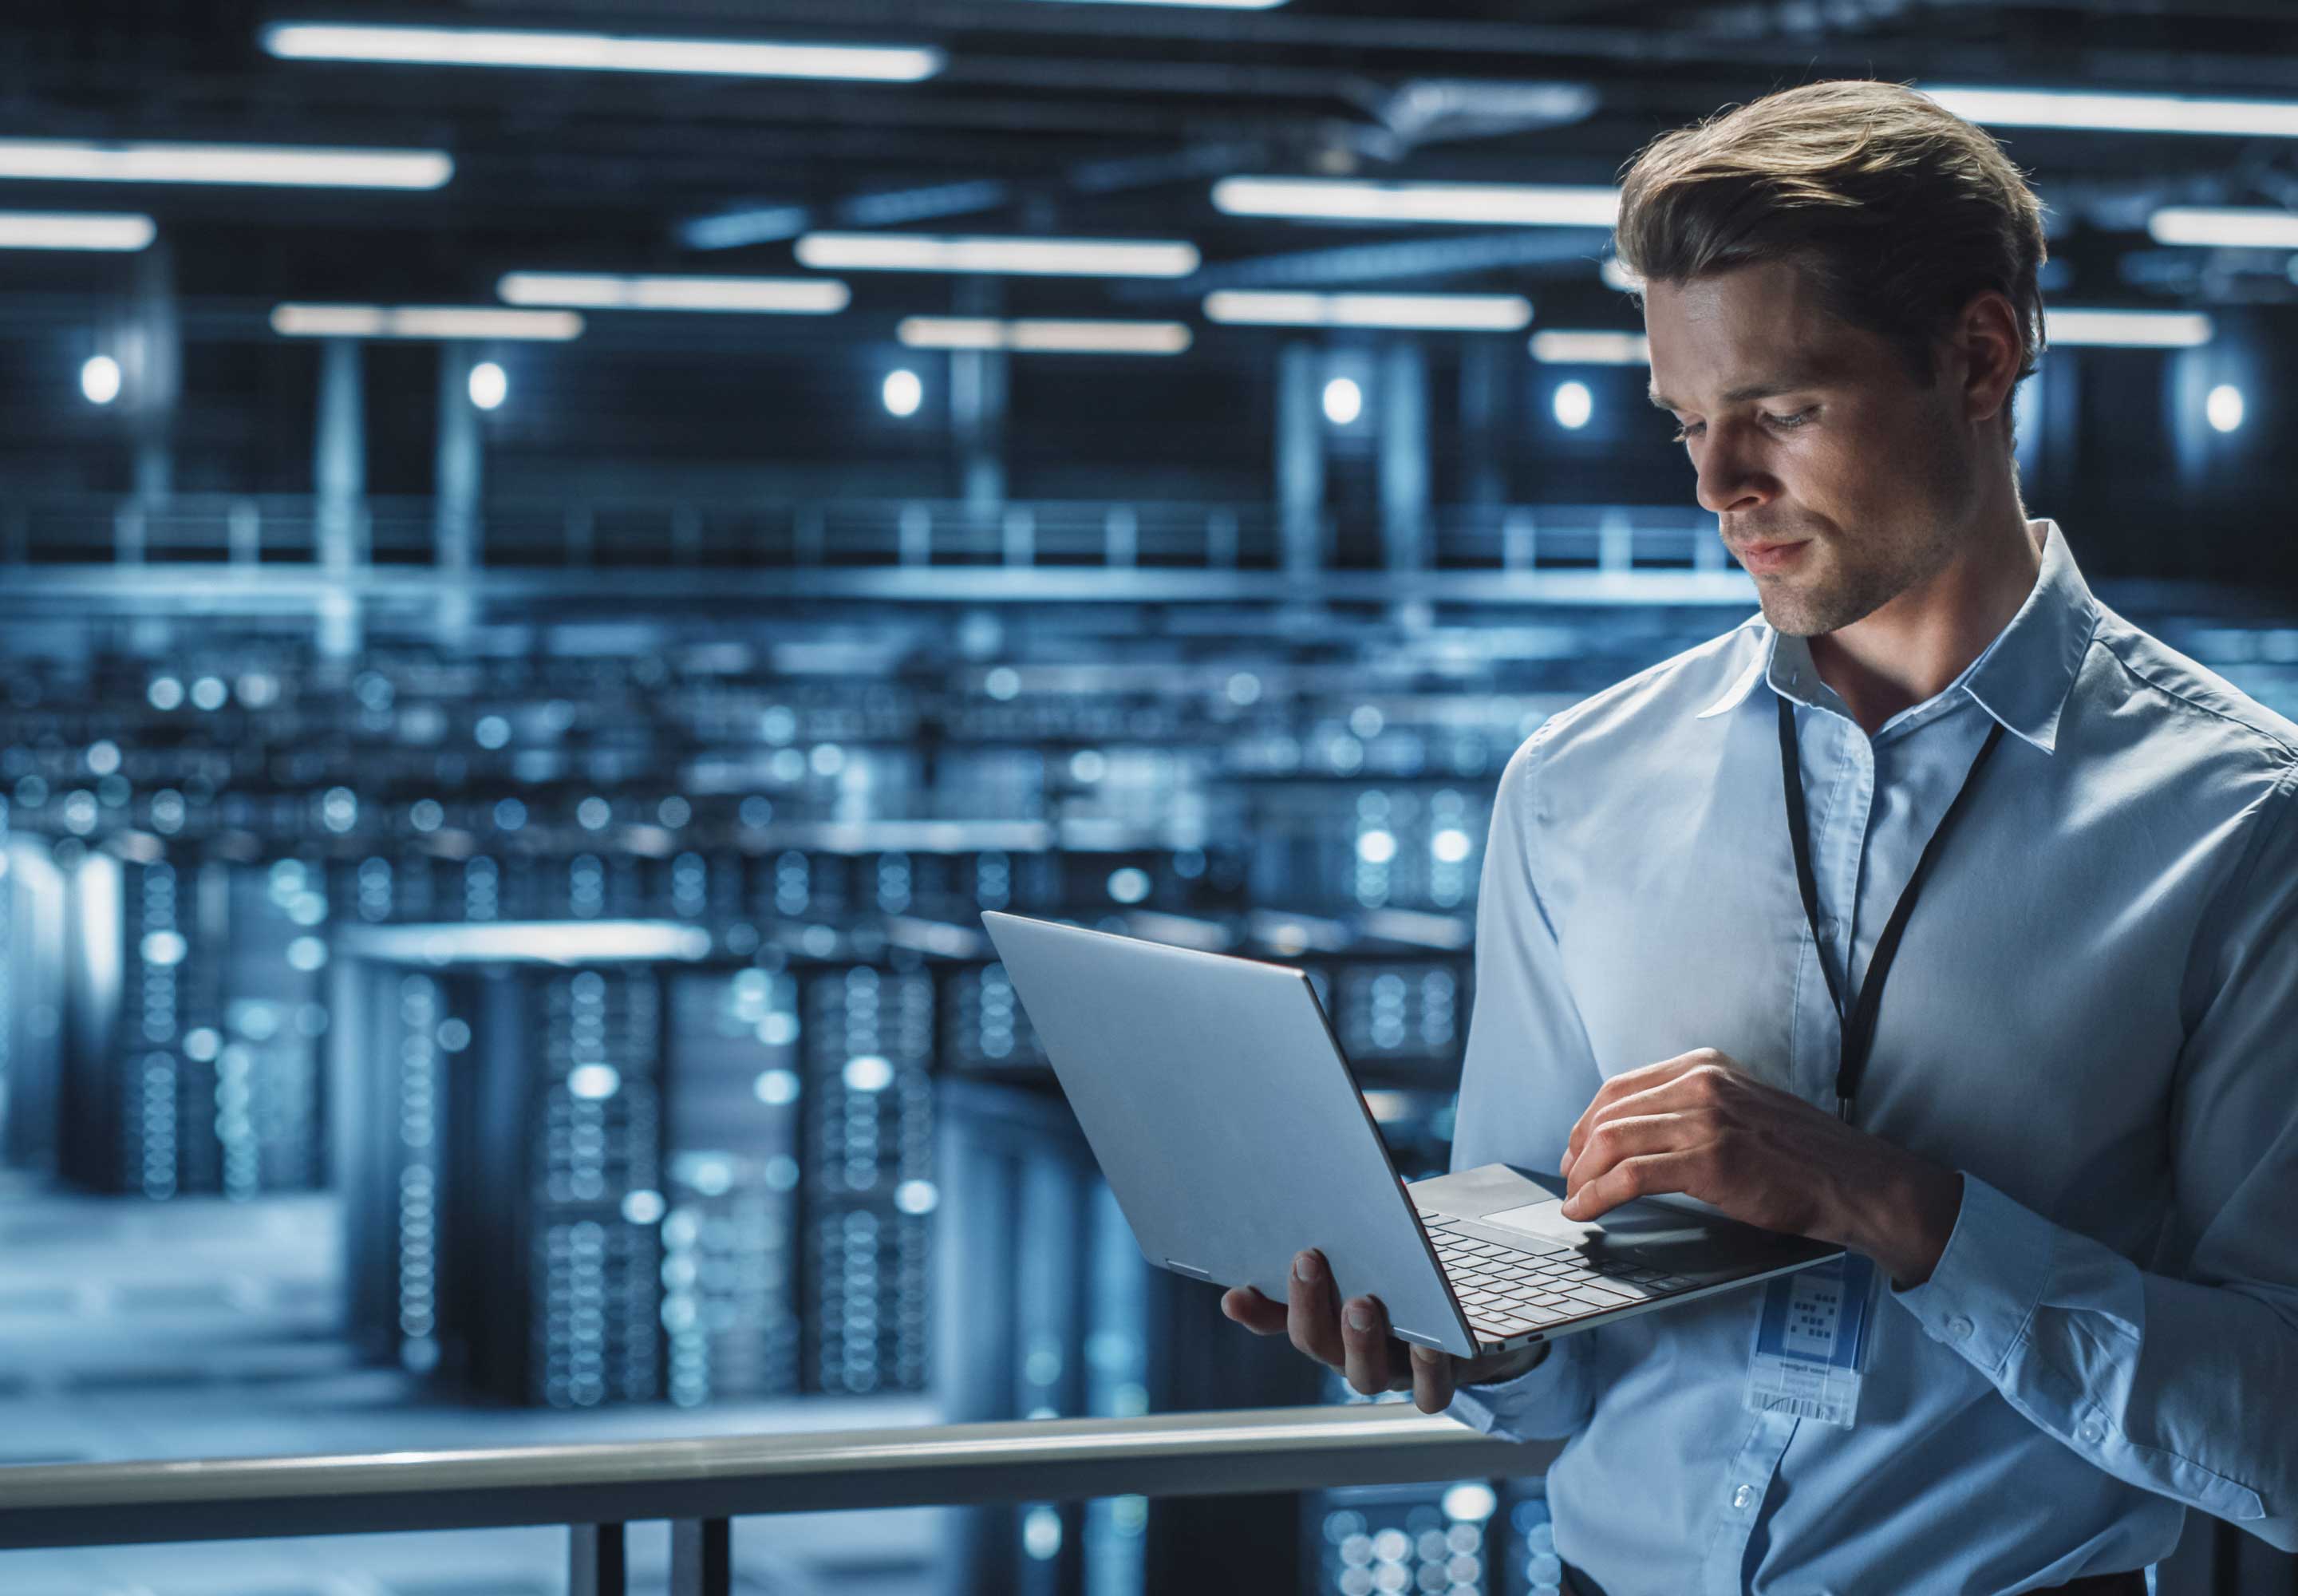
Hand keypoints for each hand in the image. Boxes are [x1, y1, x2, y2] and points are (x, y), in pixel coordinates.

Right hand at [1220, 1248, 1546, 1413]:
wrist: (1483, 1322)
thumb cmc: (1416, 1275)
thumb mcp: (1380, 1246)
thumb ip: (1358, 1227)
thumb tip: (1355, 1178)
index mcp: (1326, 1318)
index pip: (1276, 1317)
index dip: (1253, 1311)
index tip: (1233, 1293)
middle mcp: (1349, 1350)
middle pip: (1314, 1342)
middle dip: (1306, 1301)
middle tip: (1307, 1258)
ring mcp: (1391, 1371)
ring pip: (1362, 1375)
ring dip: (1357, 1339)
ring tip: (1361, 1303)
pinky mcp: (1437, 1382)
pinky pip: (1428, 1391)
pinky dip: (1426, 1368)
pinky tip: (1428, 1341)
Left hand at [1557, 1048, 1963, 1287]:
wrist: (1855, 1182)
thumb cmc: (1802, 1155)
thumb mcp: (1742, 1108)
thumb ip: (1694, 1108)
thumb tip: (1637, 1134)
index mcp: (1706, 1066)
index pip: (1619, 1088)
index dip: (1586, 1122)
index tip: (1575, 1150)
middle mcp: (1702, 1082)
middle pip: (1608, 1113)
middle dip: (1578, 1151)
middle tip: (1570, 1181)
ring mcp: (1706, 1119)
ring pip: (1613, 1142)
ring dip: (1583, 1176)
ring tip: (1576, 1200)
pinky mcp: (1710, 1160)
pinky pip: (1631, 1175)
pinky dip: (1598, 1195)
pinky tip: (1588, 1210)